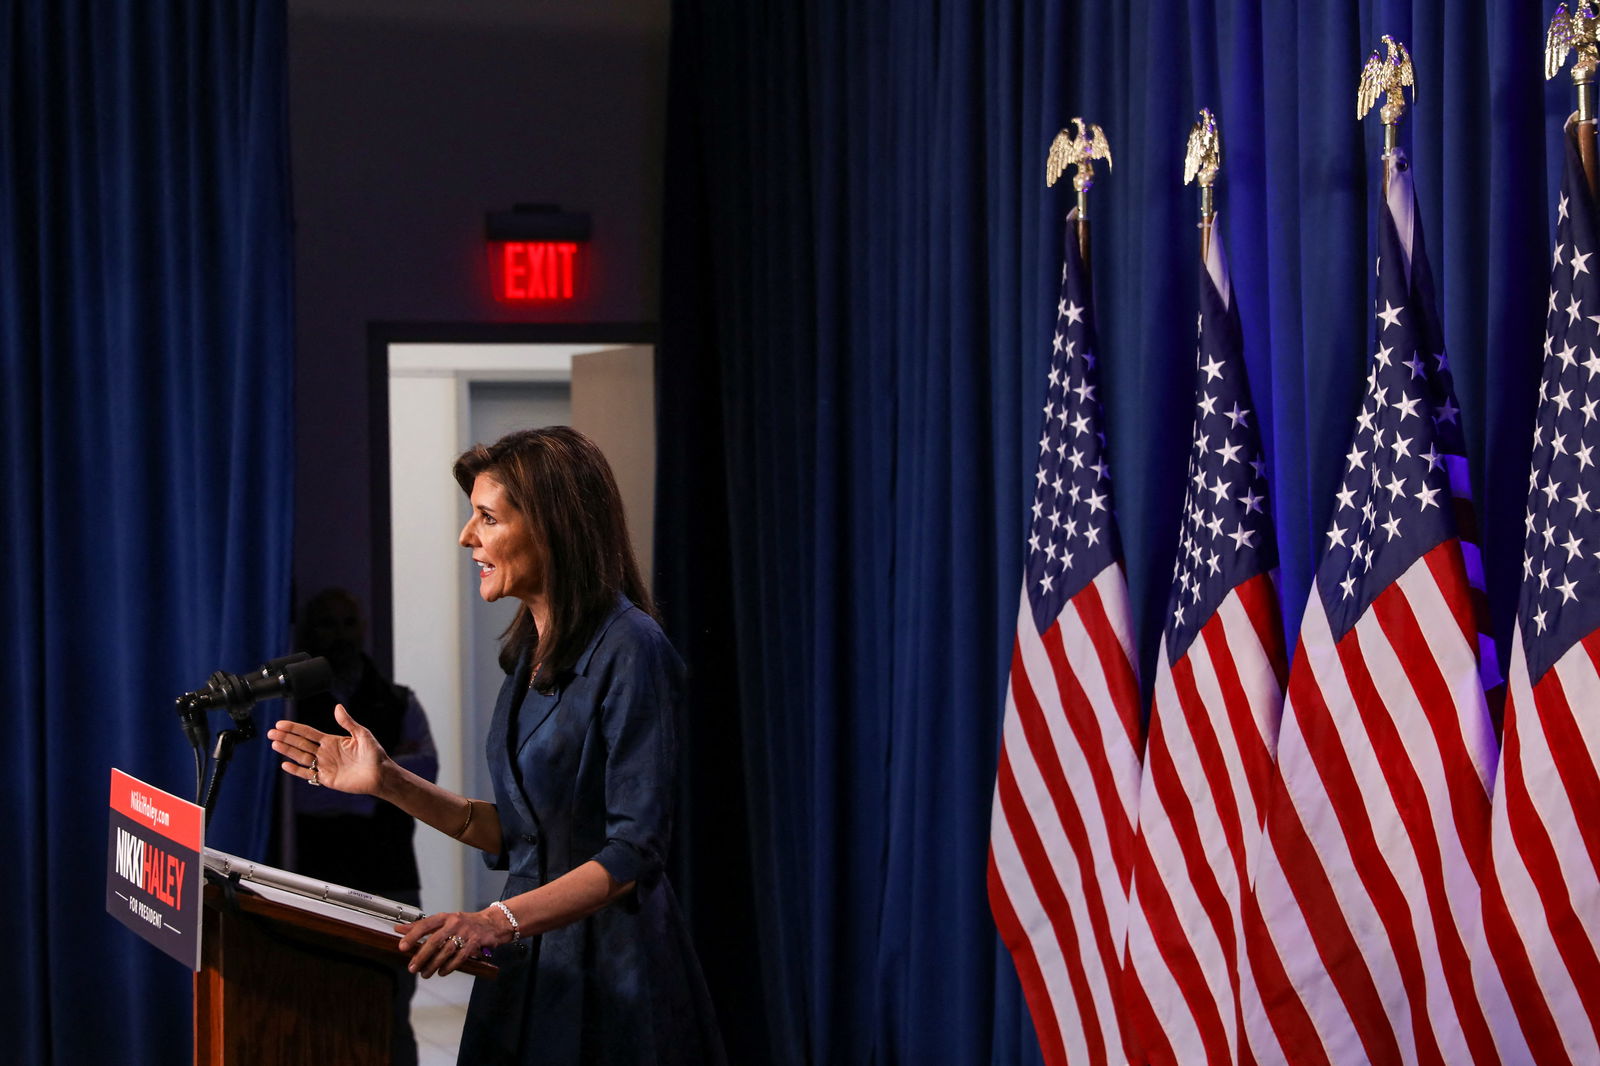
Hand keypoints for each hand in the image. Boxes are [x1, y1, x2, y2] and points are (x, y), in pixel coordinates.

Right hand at [268, 704, 387, 795]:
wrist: (380, 774)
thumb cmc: (374, 754)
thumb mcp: (362, 734)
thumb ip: (348, 722)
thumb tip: (337, 707)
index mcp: (332, 740)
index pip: (308, 733)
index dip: (294, 728)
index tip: (280, 724)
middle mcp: (325, 752)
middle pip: (301, 743)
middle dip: (286, 738)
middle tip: (271, 733)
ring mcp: (324, 765)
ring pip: (301, 756)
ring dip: (287, 750)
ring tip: (274, 744)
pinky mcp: (326, 778)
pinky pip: (307, 774)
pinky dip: (296, 770)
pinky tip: (284, 764)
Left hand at [397, 905, 515, 977]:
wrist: (491, 923)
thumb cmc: (463, 923)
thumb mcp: (443, 921)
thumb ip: (422, 926)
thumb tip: (399, 929)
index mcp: (444, 917)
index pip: (425, 925)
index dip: (412, 936)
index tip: (402, 947)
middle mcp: (454, 923)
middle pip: (434, 941)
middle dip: (421, 956)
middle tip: (412, 968)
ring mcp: (465, 933)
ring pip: (446, 952)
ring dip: (433, 965)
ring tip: (425, 973)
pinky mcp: (474, 944)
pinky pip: (459, 958)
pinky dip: (449, 967)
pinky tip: (441, 972)